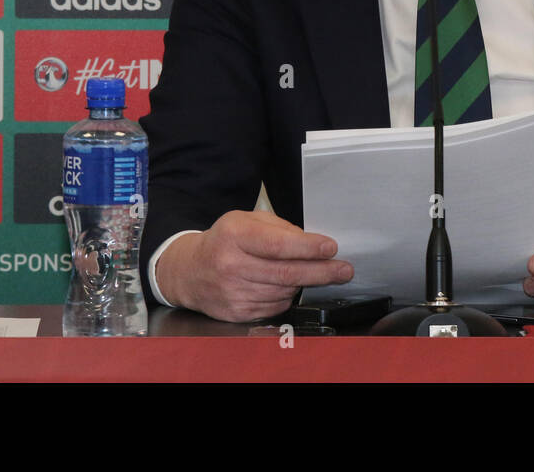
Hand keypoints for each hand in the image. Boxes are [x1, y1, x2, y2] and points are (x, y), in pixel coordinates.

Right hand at [154, 210, 352, 321]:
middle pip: (285, 273)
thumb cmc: (225, 241)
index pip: (277, 245)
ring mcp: (232, 293)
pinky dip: (287, 296)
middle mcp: (231, 265)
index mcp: (234, 236)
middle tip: (344, 270)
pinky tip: (288, 286)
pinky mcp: (236, 313)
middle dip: (321, 272)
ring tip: (316, 273)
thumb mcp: (247, 221)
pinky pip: (275, 307)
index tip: (330, 247)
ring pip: (284, 291)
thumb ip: (280, 229)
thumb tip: (312, 244)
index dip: (307, 247)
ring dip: (305, 283)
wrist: (189, 271)